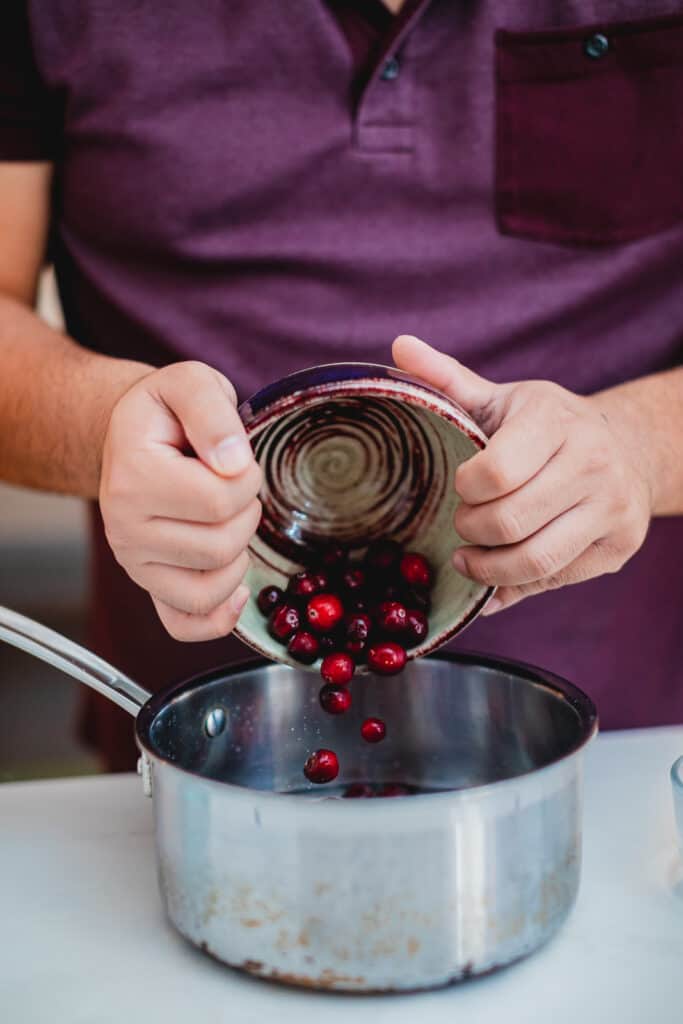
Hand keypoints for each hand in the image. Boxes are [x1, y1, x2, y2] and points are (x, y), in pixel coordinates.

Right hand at [100, 362, 261, 639]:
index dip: (248, 477)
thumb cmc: (165, 411)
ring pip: (212, 585)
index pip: (222, 498)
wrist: (133, 434)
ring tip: (225, 517)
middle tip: (230, 486)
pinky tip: (237, 586)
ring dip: (238, 551)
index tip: (234, 458)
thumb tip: (233, 463)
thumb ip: (212, 411)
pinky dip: (220, 614)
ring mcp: (133, 562)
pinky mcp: (148, 586)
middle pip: (222, 544)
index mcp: (132, 477)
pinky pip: (185, 623)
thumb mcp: (190, 383)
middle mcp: (123, 528)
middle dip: (246, 512)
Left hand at [393, 335, 653, 613]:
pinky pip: (555, 581)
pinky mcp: (619, 546)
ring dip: (488, 568)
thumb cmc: (545, 425)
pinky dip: (516, 586)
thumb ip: (447, 379)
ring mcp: (612, 508)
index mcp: (555, 420)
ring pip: (534, 561)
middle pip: (509, 522)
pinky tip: (498, 573)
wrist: (627, 447)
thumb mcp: (501, 398)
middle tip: (462, 524)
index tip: (461, 486)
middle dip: (472, 530)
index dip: (466, 489)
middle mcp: (593, 463)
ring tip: (470, 558)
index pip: (496, 472)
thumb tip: (400, 346)